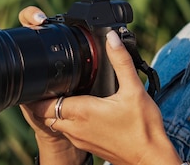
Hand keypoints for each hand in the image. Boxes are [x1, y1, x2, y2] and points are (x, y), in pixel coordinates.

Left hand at [18, 6, 182, 164]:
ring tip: (66, 91)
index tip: (44, 76)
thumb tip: (111, 37)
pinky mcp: (88, 145)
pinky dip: (68, 119)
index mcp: (81, 111)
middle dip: (45, 98)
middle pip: (46, 113)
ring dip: (56, 109)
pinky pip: (68, 131)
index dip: (40, 89)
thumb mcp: (134, 89)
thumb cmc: (143, 127)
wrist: (150, 158)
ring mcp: (80, 139)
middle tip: (53, 80)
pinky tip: (83, 109)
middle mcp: (75, 128)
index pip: (45, 102)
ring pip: (56, 122)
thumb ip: (121, 61)